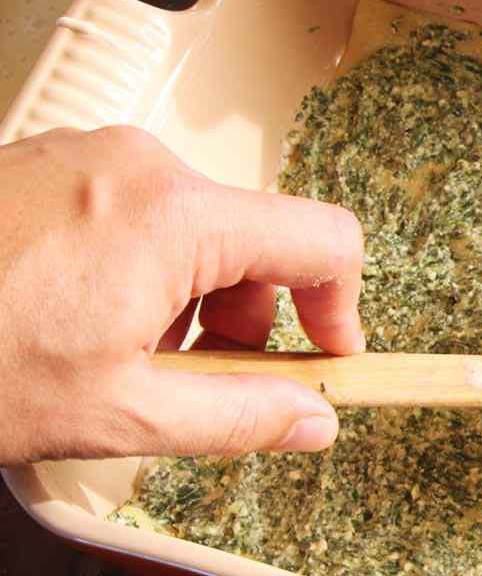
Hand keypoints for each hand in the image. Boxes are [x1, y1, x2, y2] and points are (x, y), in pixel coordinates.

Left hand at [0, 126, 364, 465]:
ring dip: (187, 294)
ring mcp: (88, 154)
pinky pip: (134, 206)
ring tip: (116, 353)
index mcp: (176, 216)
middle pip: (255, 234)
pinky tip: (75, 317)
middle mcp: (141, 164)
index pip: (323, 240)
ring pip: (193, 223)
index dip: (340, 308)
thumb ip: (239, 418)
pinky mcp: (47, 159)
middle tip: (195, 376)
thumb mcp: (114, 414)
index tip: (323, 359)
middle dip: (248, 314)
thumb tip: (312, 421)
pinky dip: (137, 266)